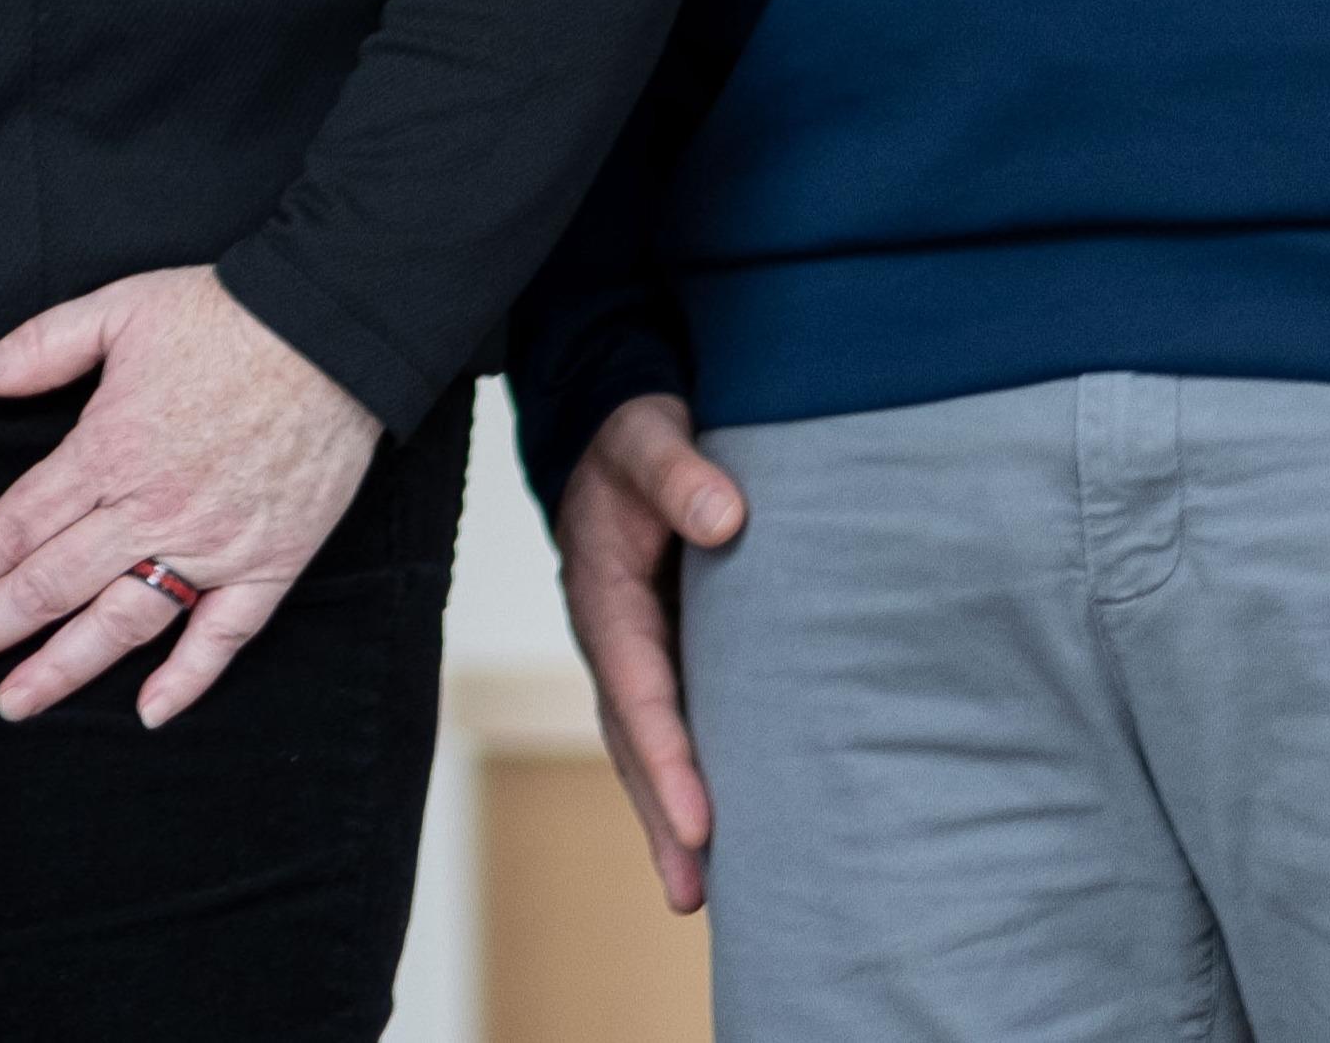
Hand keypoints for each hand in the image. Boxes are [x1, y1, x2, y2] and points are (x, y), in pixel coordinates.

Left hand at [0, 267, 380, 728]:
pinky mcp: (270, 563)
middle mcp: (150, 507)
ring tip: (13, 703)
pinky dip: (188, 679)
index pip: (17, 526)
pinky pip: (224, 636)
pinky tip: (148, 712)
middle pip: (51, 583)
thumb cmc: (224, 316)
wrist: (331, 332)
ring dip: (63, 668)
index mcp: (106, 449)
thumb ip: (40, 346)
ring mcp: (211, 543)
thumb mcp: (117, 309)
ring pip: (123, 621)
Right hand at [556, 393, 747, 914]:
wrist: (617, 434)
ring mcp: (634, 654)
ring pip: (648, 747)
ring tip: (702, 896)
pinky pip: (673, 727)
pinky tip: (721, 834)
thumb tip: (726, 518)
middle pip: (632, 742)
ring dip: (670, 818)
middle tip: (694, 894)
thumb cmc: (636, 439)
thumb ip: (680, 474)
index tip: (702, 822)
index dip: (667, 759)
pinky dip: (688, 781)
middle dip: (661, 817)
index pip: (637, 690)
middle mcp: (612, 640)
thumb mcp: (648, 439)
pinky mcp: (664, 656)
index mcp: (603, 597)